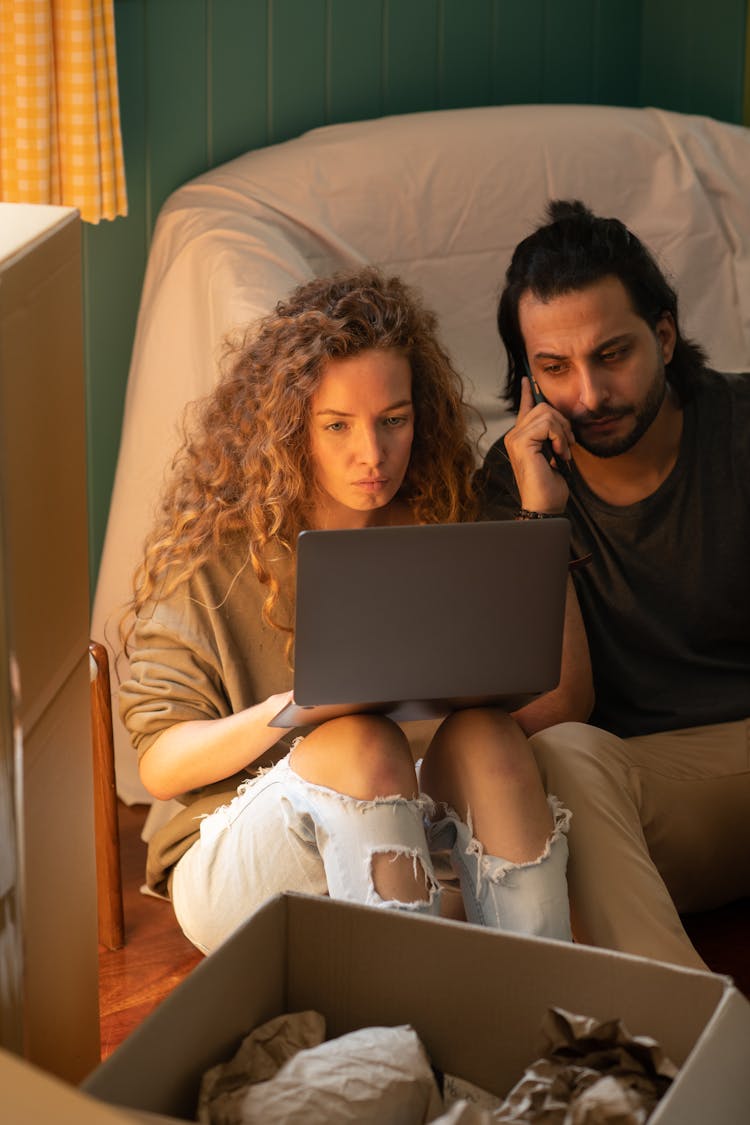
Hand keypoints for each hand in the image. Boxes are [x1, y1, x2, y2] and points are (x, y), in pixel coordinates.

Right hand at [504, 378, 574, 512]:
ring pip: (547, 413)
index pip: (525, 408)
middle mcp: (514, 435)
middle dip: (563, 423)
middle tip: (568, 445)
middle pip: (543, 407)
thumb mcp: (554, 455)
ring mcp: (515, 438)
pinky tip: (559, 454)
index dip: (528, 392)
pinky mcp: (521, 443)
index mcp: (521, 438)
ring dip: (563, 433)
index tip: (530, 379)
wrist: (545, 505)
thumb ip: (553, 436)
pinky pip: (548, 424)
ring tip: (563, 453)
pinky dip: (560, 438)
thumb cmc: (550, 485)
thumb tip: (561, 420)